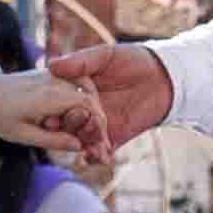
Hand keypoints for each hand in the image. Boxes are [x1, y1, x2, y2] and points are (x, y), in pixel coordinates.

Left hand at [0, 66, 106, 166]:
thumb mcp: (22, 135)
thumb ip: (52, 140)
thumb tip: (79, 146)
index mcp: (48, 96)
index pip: (87, 105)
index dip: (99, 123)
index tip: (100, 141)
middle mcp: (54, 80)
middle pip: (90, 97)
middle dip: (97, 120)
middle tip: (99, 143)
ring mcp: (54, 74)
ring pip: (85, 89)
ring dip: (91, 110)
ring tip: (89, 132)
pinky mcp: (52, 73)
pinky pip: (75, 85)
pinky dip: (82, 100)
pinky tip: (78, 119)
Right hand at [41, 0, 173, 159]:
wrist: (165, 77)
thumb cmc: (134, 60)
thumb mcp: (105, 55)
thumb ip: (80, 61)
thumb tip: (51, 64)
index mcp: (75, 89)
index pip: (56, 103)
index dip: (51, 111)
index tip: (48, 116)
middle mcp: (83, 108)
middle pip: (66, 124)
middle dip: (66, 129)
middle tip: (70, 128)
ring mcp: (98, 125)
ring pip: (81, 140)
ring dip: (80, 144)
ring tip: (84, 145)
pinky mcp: (114, 137)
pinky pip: (99, 152)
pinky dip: (94, 157)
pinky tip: (95, 156)